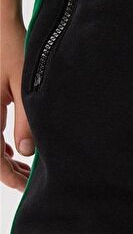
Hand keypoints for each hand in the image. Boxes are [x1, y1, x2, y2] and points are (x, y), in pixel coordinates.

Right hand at [1, 19, 33, 190]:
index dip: (8, 176)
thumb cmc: (11, 48)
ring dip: (2, 159)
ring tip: (24, 169)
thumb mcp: (23, 85)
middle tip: (29, 181)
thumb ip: (27, 120)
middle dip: (7, 171)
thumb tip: (28, 153)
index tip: (26, 186)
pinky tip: (14, 151)